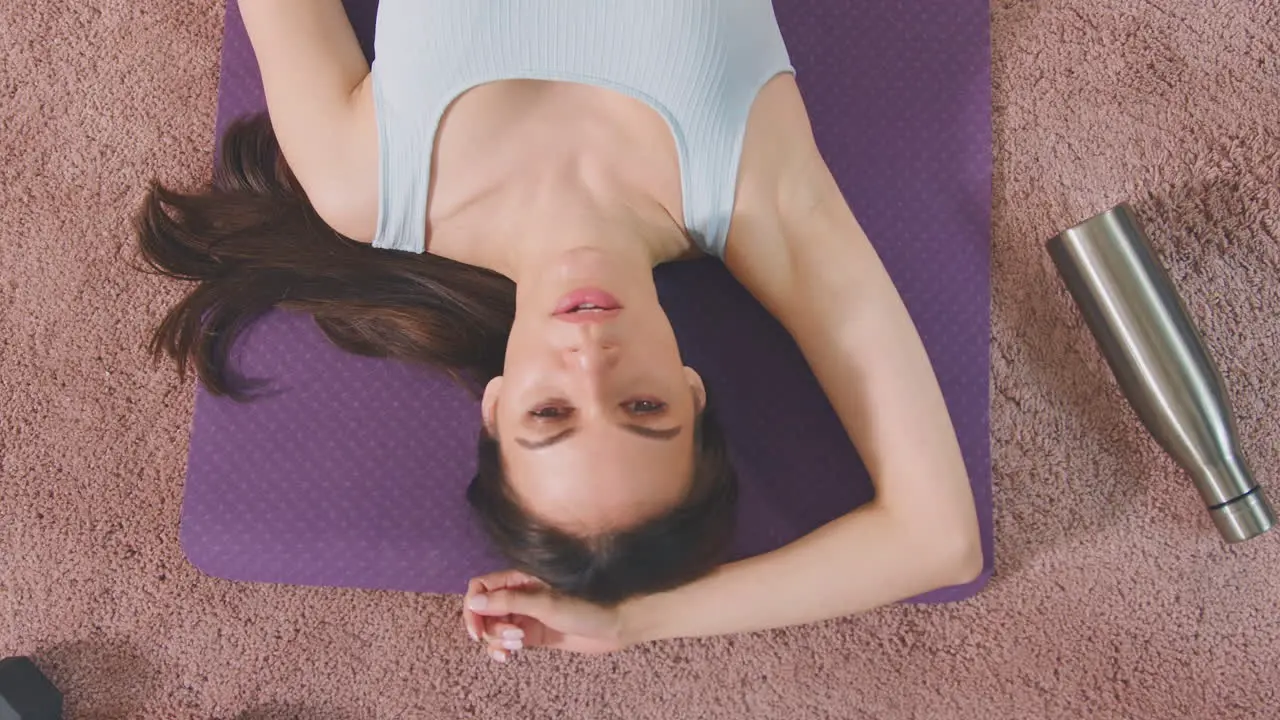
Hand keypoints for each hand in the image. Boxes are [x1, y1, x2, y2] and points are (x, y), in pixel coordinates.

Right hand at [462, 569, 631, 661]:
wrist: (612, 627)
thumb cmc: (584, 607)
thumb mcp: (544, 604)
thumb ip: (509, 601)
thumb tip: (474, 602)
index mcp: (520, 578)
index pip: (481, 586)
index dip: (473, 606)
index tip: (477, 629)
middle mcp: (519, 594)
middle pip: (484, 610)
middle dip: (490, 627)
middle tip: (512, 638)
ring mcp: (525, 615)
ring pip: (494, 627)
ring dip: (497, 639)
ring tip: (518, 645)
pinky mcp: (531, 634)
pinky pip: (505, 640)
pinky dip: (500, 648)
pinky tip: (507, 656)